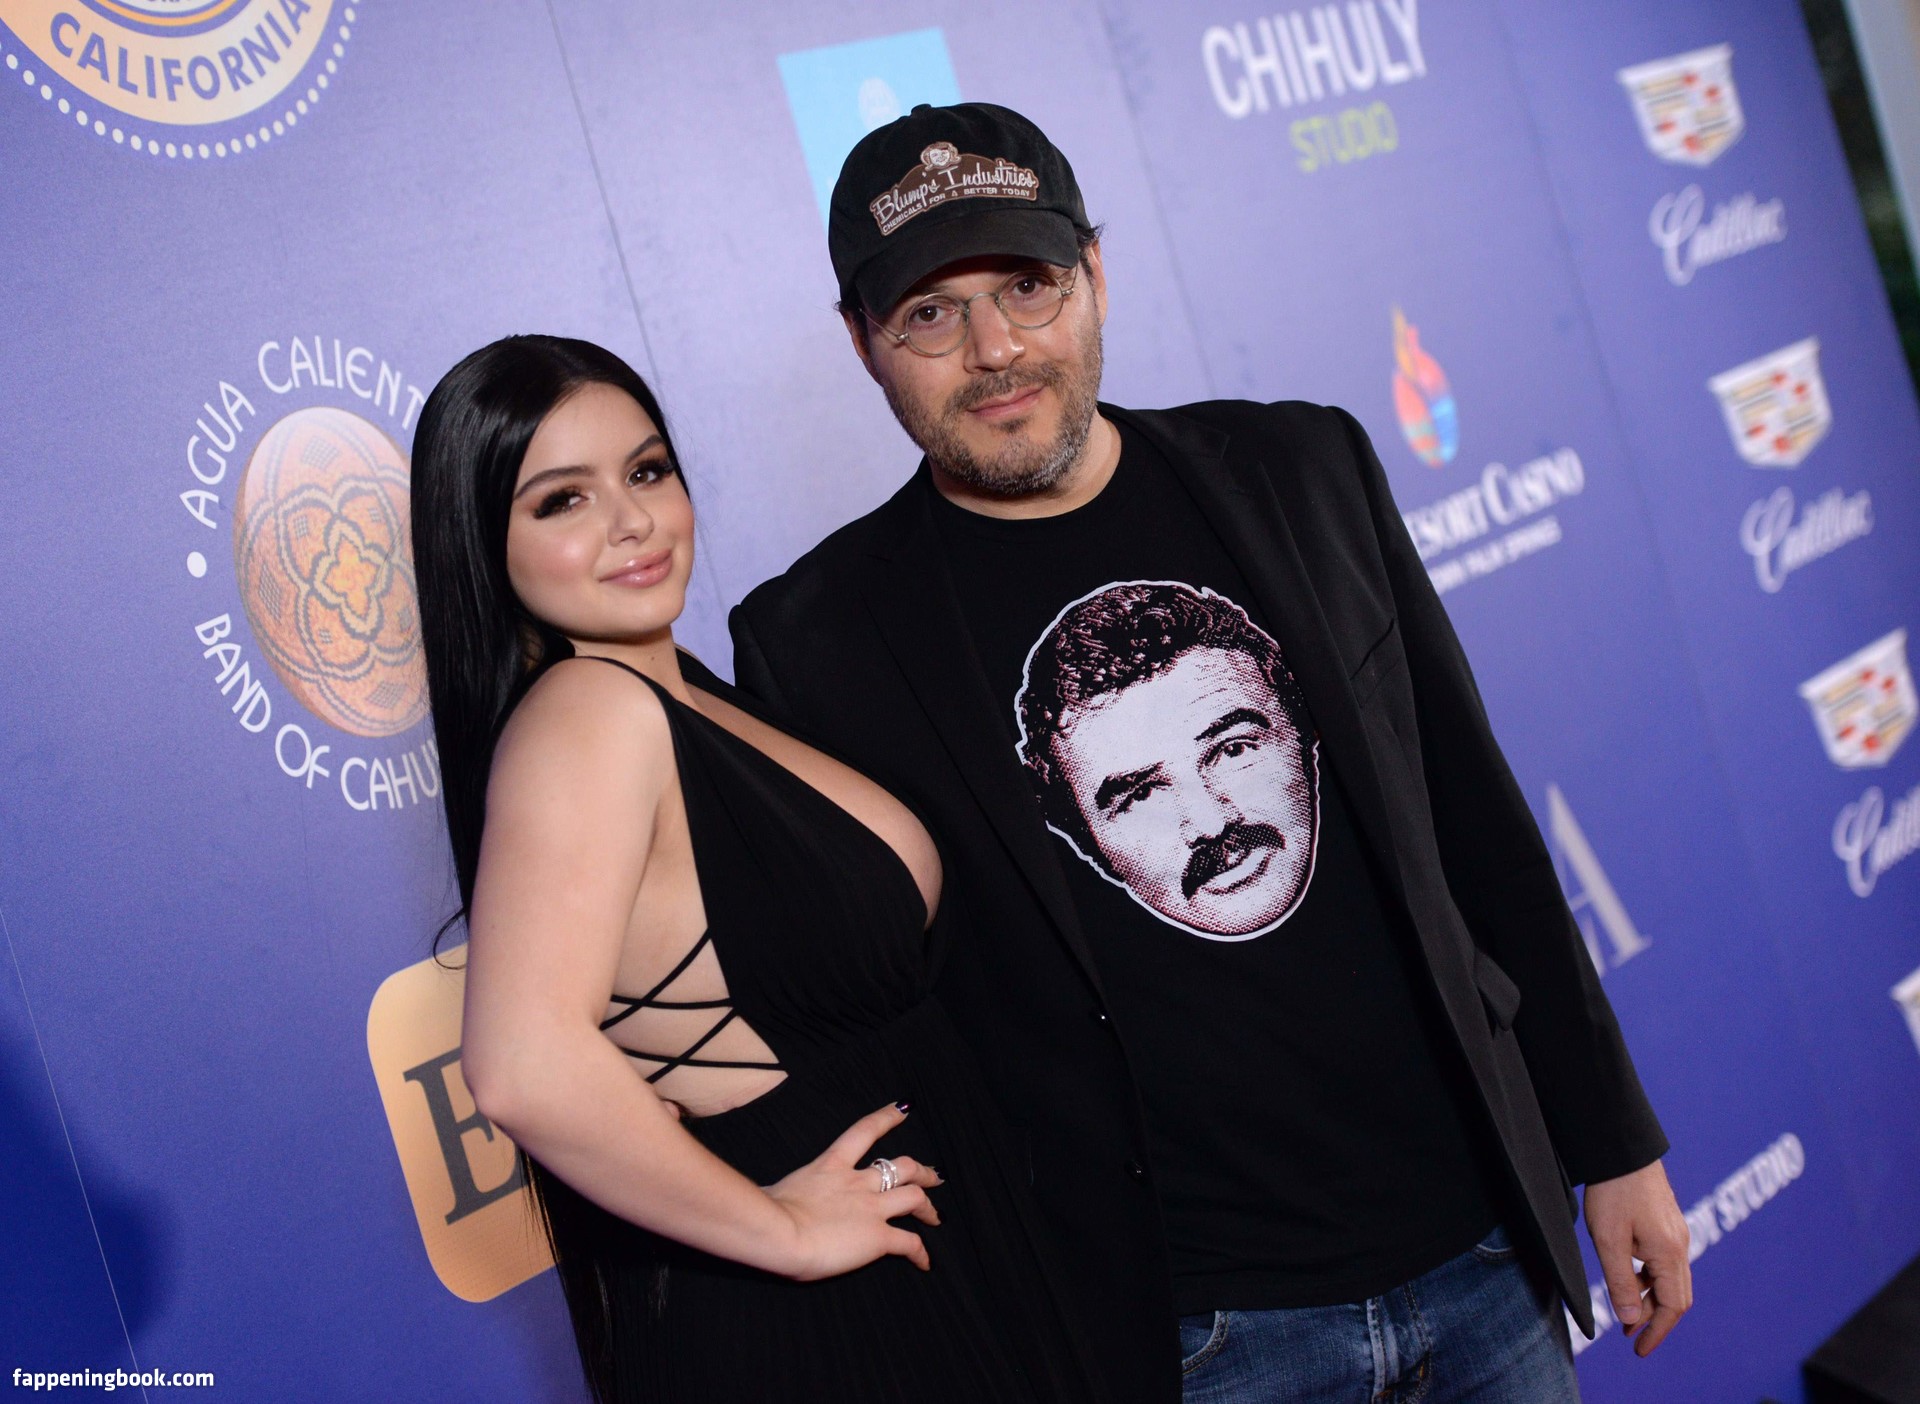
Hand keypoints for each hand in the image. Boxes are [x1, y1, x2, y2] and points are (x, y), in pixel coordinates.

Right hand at [764, 1103, 943, 1280]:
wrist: (779, 1231)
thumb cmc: (767, 1211)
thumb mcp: (779, 1189)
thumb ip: (791, 1192)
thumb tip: (774, 1201)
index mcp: (832, 1165)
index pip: (865, 1131)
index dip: (887, 1118)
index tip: (904, 1108)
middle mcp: (858, 1183)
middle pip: (903, 1167)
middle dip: (922, 1172)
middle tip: (934, 1176)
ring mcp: (872, 1209)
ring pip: (914, 1199)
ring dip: (928, 1207)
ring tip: (936, 1217)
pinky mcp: (878, 1238)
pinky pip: (909, 1244)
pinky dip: (921, 1253)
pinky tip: (924, 1263)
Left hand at [1583, 1159, 1692, 1355]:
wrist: (1621, 1148)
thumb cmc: (1613, 1191)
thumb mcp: (1608, 1240)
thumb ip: (1620, 1282)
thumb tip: (1632, 1320)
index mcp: (1669, 1253)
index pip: (1673, 1306)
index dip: (1658, 1332)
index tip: (1639, 1350)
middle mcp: (1680, 1245)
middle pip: (1676, 1296)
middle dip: (1655, 1320)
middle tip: (1630, 1337)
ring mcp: (1675, 1233)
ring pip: (1669, 1279)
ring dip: (1649, 1299)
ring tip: (1625, 1314)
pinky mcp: (1666, 1224)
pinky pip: (1663, 1262)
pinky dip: (1647, 1279)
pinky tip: (1627, 1280)